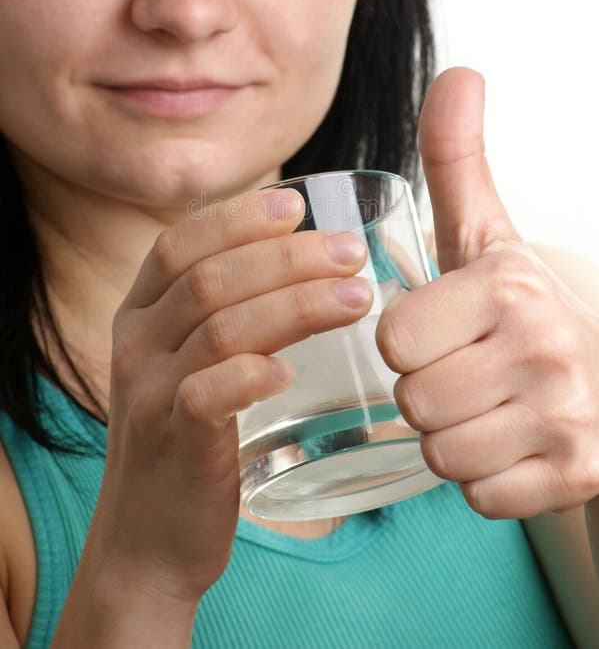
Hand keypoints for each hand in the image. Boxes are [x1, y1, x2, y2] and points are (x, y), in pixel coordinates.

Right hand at [87, 189, 370, 602]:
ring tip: (357, 297)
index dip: (237, 217)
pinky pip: (208, 396)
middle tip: (352, 253)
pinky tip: (291, 370)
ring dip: (295, 305)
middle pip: (211, 278)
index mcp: (140, 313)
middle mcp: (136, 343)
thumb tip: (301, 261)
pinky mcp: (174, 443)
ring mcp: (149, 393)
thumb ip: (224, 314)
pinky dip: (251, 375)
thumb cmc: (188, 436)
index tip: (296, 203)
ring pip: (222, 328)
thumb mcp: (187, 363)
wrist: (147, 540)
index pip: (180, 243)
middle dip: (289, 257)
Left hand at [376, 67, 598, 518]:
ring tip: (488, 404)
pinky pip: (481, 495)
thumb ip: (455, 158)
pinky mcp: (578, 475)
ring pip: (443, 453)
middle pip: (413, 401)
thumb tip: (458, 73)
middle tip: (467, 371)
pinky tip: (513, 440)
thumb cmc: (525, 305)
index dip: (408, 341)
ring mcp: (567, 418)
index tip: (442, 332)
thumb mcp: (487, 231)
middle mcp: (544, 349)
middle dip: (428, 390)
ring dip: (453, 436)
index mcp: (509, 284)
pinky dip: (488, 476)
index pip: (394, 339)